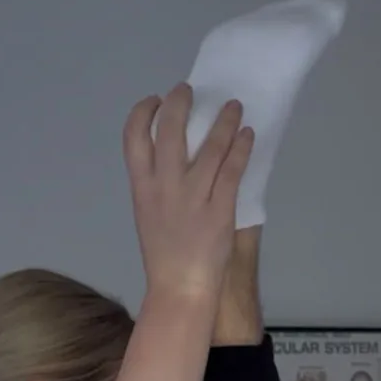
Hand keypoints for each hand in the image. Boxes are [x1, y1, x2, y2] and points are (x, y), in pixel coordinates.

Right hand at [123, 86, 254, 306]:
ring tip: (234, 107)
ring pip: (211, 143)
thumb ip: (157, 186)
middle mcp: (165, 185)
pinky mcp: (220, 208)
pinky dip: (242, 146)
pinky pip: (233, 168)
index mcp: (142, 187)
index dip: (143, 112)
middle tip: (191, 91)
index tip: (154, 101)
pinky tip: (247, 135)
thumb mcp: (148, 215)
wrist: (180, 289)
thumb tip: (175, 158)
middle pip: (170, 127)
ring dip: (224, 119)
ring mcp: (194, 195)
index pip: (133, 136)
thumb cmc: (164, 256)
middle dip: (180, 101)